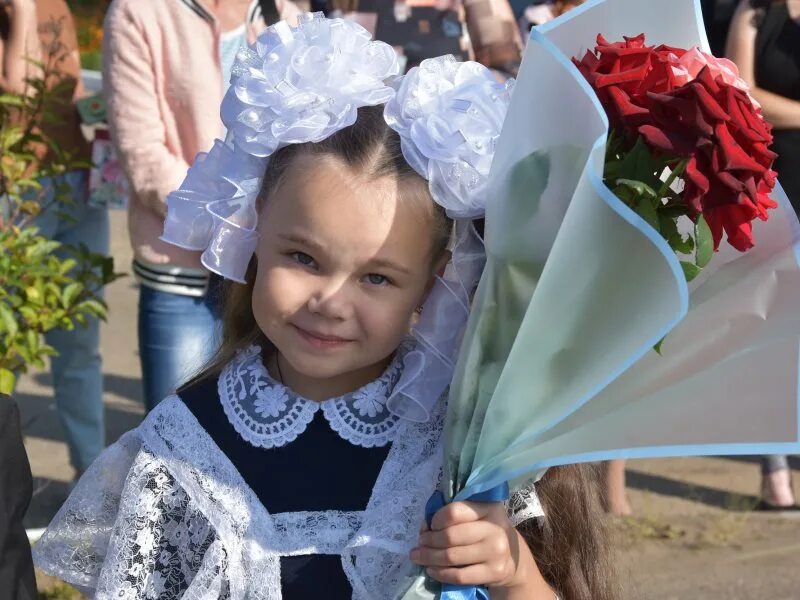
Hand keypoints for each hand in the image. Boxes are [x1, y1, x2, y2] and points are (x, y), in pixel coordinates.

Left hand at [410, 501, 525, 589]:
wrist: (513, 558)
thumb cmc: (486, 532)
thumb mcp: (477, 516)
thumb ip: (455, 515)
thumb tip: (425, 526)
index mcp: (489, 508)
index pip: (455, 512)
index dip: (436, 519)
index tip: (429, 525)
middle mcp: (495, 528)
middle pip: (450, 536)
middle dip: (428, 540)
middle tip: (420, 543)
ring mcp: (496, 552)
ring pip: (451, 556)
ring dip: (429, 557)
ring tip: (418, 556)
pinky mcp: (494, 572)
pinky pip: (459, 576)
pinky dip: (440, 573)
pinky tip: (431, 570)